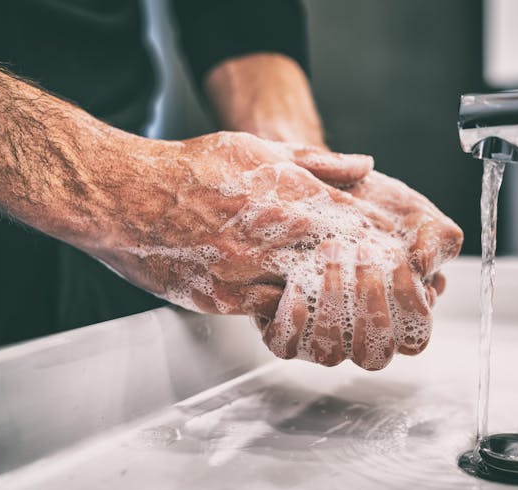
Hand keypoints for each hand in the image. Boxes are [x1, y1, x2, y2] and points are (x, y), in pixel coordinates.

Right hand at [86, 132, 460, 369]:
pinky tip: (295, 303)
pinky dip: (288, 310)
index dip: (377, 240)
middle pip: (338, 266)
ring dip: (327, 298)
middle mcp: (271, 236)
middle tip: (380, 283)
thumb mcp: (256, 148)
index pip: (352, 224)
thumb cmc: (187, 168)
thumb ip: (316, 161)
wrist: (122, 197)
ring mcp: (247, 272)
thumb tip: (364, 165)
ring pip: (308, 297)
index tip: (395, 249)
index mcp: (285, 195)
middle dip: (361, 275)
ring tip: (342, 298)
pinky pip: (269, 313)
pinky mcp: (223, 299)